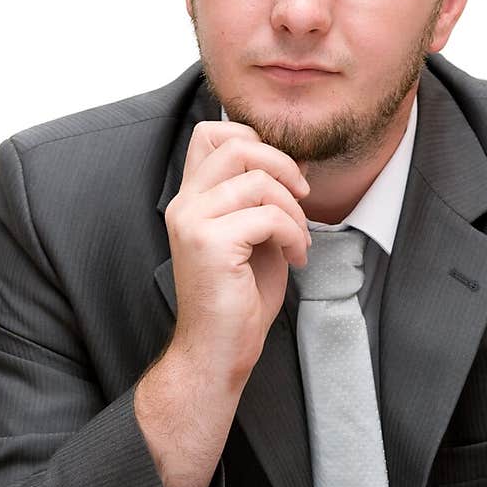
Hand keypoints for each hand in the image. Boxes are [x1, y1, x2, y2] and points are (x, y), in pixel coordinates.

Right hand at [164, 120, 310, 385]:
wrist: (217, 351)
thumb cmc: (238, 301)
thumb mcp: (256, 237)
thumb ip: (265, 199)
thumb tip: (297, 164)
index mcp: (191, 200)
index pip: (210, 134)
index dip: (253, 141)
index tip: (281, 178)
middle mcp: (185, 204)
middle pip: (236, 144)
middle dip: (282, 165)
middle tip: (302, 198)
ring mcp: (193, 222)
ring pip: (258, 180)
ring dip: (294, 210)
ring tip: (299, 240)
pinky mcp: (209, 243)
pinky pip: (268, 216)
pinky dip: (294, 235)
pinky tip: (296, 258)